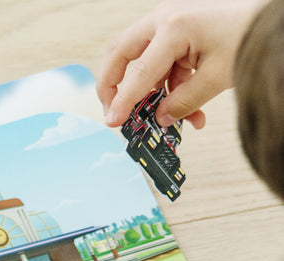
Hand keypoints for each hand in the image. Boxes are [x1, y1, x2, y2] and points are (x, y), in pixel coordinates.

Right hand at [98, 0, 266, 128]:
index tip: (113, 122)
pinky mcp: (178, 26)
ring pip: (137, 56)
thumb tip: (162, 118)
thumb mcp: (216, 78)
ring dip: (147, 88)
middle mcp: (166, 17)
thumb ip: (183, 102)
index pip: (138, 73)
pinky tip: (182, 102)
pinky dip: (166, 82)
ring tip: (162, 113)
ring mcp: (170, 19)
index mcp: (174, 26)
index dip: (123, 102)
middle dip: (113, 85)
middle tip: (115, 110)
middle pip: (120, 53)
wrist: (272, 20)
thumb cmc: (251, 35)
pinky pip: (159, 58)